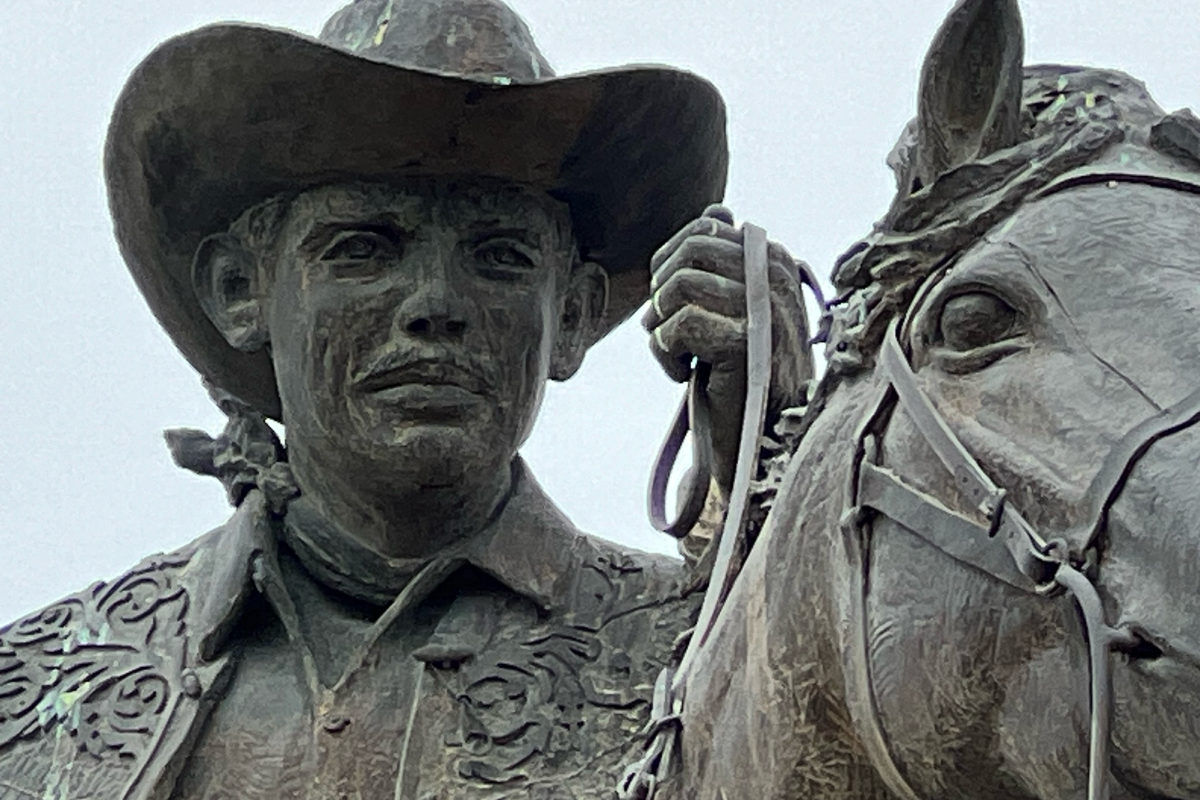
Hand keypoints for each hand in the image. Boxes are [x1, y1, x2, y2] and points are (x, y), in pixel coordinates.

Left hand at [643, 205, 813, 490]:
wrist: (755, 442)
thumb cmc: (738, 373)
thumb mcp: (733, 308)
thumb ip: (724, 261)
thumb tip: (717, 208)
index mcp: (776, 261)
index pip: (704, 228)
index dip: (671, 263)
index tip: (675, 306)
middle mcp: (777, 277)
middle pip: (688, 251)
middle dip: (662, 290)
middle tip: (667, 330)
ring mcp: (764, 309)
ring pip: (677, 287)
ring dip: (660, 326)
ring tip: (677, 356)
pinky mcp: (745, 343)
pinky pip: (676, 326)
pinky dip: (664, 354)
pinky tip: (680, 376)